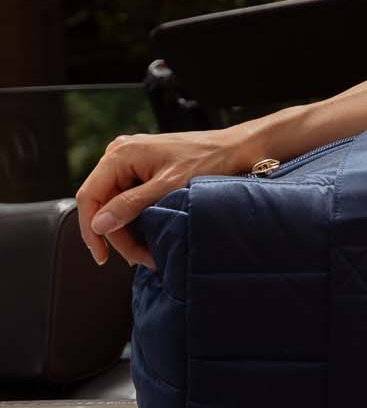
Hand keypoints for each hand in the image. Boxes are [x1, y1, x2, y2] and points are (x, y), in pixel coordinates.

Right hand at [76, 129, 246, 271]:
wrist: (235, 148)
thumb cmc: (208, 160)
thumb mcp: (169, 186)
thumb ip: (131, 204)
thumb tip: (99, 224)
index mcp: (121, 153)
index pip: (89, 196)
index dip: (90, 230)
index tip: (102, 256)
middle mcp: (120, 155)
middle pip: (103, 205)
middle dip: (119, 235)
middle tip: (141, 258)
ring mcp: (131, 162)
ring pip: (115, 206)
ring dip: (130, 232)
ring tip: (150, 253)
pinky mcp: (142, 170)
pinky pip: (129, 200)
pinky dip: (138, 220)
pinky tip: (150, 236)